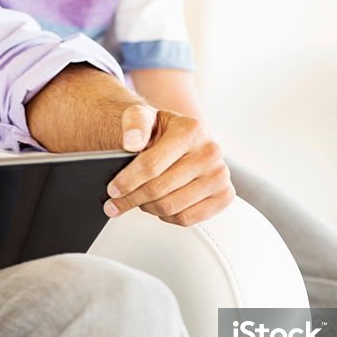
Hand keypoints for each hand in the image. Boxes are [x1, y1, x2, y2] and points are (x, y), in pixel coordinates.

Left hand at [104, 105, 234, 226]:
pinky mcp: (224, 195)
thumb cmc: (160, 131)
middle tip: (118, 201)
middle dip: (132, 198)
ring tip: (139, 199)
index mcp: (190, 130)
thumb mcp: (142, 117)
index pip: (151, 165)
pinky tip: (160, 205)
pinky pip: (187, 218)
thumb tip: (131, 142)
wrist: (182, 140)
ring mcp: (219, 175)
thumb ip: (134, 123)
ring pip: (171, 207)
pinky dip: (167, 216)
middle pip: (159, 190)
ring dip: (148, 208)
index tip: (113, 190)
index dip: (126, 181)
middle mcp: (210, 152)